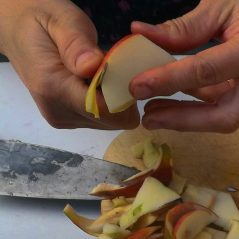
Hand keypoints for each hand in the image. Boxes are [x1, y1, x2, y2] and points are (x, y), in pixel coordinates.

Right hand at [0, 0, 139, 129]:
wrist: (16, 29)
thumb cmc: (41, 19)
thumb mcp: (61, 19)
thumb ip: (77, 44)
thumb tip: (93, 66)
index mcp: (54, 88)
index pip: (107, 111)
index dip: (124, 94)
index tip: (123, 70)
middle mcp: (57, 111)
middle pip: (113, 120)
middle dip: (121, 95)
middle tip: (111, 67)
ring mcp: (62, 119)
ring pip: (110, 121)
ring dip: (113, 98)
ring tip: (99, 72)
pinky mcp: (67, 120)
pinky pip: (101, 118)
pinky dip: (104, 101)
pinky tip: (93, 81)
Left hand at [129, 0, 238, 132]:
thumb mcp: (219, 5)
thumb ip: (183, 28)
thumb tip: (141, 35)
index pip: (206, 73)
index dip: (168, 82)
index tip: (137, 88)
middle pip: (224, 116)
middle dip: (184, 121)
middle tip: (148, 118)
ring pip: (226, 115)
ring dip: (190, 116)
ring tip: (154, 110)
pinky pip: (230, 104)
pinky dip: (202, 104)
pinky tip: (177, 98)